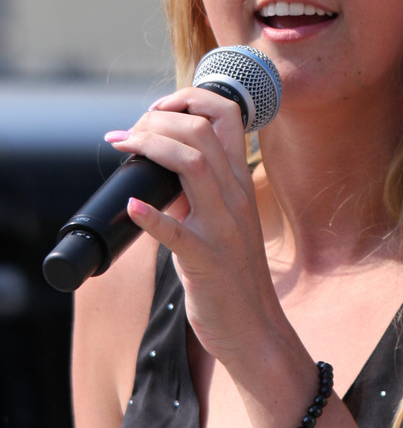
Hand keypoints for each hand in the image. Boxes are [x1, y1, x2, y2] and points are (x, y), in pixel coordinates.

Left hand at [105, 87, 280, 369]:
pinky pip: (177, 233)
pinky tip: (130, 207)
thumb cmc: (233, 274)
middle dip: (159, 119)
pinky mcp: (206, 261)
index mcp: (240, 182)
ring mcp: (224, 228)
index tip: (157, 107)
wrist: (254, 328)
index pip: (228, 116)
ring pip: (195, 166)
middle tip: (128, 131)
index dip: (191, 98)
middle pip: (203, 133)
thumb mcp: (223, 220)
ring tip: (122, 145)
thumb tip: (159, 166)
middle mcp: (236, 197)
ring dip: (153, 147)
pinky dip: (151, 217)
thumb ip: (197, 192)